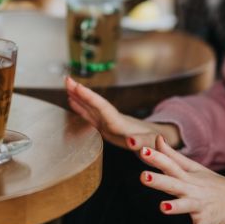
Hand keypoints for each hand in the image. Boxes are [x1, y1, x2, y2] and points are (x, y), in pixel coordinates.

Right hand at [65, 76, 179, 149]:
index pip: (102, 107)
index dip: (89, 97)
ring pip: (90, 107)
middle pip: (94, 103)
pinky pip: (90, 116)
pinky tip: (72, 102)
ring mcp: (108, 122)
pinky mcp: (106, 128)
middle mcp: (112, 119)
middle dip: (81, 92)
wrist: (158, 142)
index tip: (77, 87)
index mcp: (119, 122)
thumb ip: (140, 142)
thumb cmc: (155, 144)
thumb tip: (131, 142)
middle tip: (66, 79)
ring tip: (66, 85)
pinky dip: (80, 108)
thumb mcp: (150, 143)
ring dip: (78, 97)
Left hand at [139, 135, 224, 223]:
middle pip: (173, 184)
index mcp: (186, 176)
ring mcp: (200, 205)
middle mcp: (192, 189)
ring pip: (186, 205)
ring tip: (163, 207)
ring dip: (175, 206)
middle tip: (143, 176)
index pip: (170, 165)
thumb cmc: (212, 184)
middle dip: (158, 180)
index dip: (157, 158)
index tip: (143, 150)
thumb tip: (157, 139)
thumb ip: (172, 156)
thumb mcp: (193, 168)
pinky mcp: (207, 220)